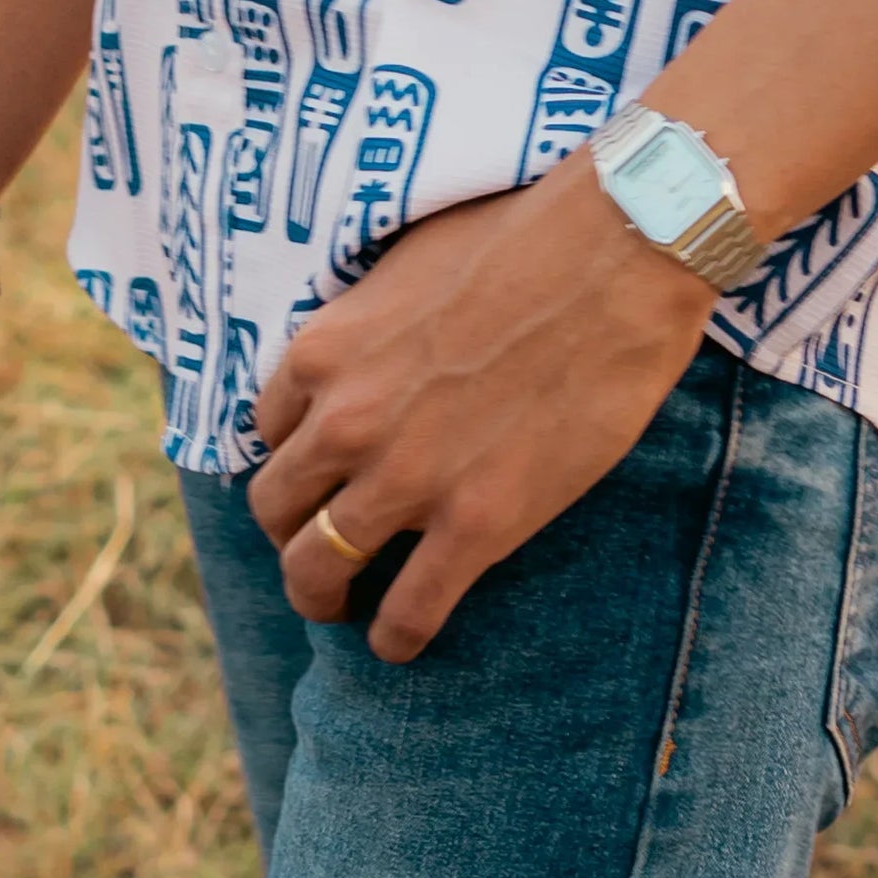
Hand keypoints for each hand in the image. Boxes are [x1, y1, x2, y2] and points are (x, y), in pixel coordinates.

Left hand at [248, 163, 716, 659]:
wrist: (612, 255)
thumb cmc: (519, 237)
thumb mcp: (404, 264)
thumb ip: (366, 322)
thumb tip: (367, 351)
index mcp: (323, 353)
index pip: (265, 432)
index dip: (290, 458)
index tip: (313, 474)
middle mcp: (347, 423)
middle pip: (276, 509)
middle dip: (290, 534)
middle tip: (318, 546)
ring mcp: (408, 480)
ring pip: (319, 570)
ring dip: (323, 597)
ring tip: (341, 607)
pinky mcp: (476, 524)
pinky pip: (409, 611)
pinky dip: (395, 637)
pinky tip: (400, 640)